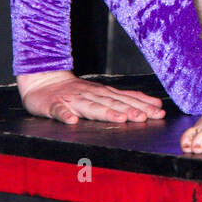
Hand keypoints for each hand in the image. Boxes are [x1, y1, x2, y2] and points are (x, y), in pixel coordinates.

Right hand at [17, 70, 165, 124]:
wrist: (43, 81)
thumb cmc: (75, 91)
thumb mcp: (102, 93)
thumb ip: (125, 99)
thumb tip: (153, 105)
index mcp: (103, 93)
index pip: (126, 99)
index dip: (142, 105)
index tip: (158, 111)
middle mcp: (91, 95)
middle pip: (113, 104)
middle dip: (130, 110)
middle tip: (145, 117)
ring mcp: (72, 100)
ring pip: (91, 107)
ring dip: (105, 113)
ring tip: (120, 119)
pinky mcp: (54, 105)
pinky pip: (59, 110)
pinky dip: (65, 115)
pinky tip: (72, 120)